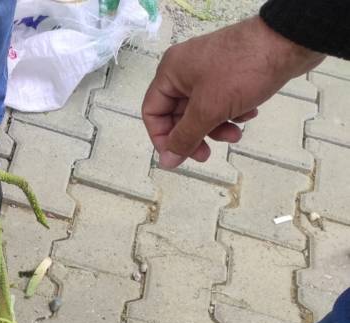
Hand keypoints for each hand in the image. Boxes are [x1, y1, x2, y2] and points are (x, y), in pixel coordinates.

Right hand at [142, 16, 324, 168]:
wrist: (288, 42)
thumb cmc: (241, 71)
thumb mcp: (208, 110)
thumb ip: (184, 138)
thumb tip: (166, 162)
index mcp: (171, 72)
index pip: (153, 112)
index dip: (162, 138)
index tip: (179, 156)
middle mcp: (185, 70)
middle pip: (178, 114)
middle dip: (196, 134)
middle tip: (207, 154)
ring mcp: (209, 70)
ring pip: (202, 110)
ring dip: (217, 127)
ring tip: (236, 133)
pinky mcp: (230, 71)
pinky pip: (221, 100)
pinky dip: (231, 112)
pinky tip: (249, 113)